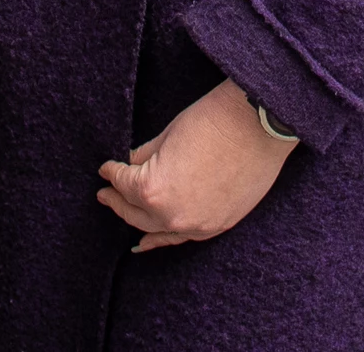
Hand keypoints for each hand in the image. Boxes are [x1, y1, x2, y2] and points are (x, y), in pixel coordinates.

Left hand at [95, 79, 295, 252]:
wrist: (258, 125)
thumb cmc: (211, 122)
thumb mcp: (167, 135)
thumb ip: (144, 157)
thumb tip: (131, 165)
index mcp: (153, 190)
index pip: (123, 184)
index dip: (112, 173)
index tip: (106, 168)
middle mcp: (171, 216)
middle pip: (135, 213)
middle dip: (117, 200)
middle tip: (105, 193)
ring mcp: (196, 225)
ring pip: (156, 229)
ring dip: (137, 220)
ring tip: (122, 212)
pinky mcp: (217, 226)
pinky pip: (182, 237)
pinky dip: (163, 238)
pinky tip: (148, 241)